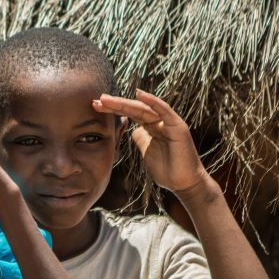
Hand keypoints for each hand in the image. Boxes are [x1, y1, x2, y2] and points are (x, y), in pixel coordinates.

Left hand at [92, 89, 209, 195]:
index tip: (95, 106)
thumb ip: (139, 138)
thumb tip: (131, 129)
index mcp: (151, 126)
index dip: (113, 110)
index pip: (129, 114)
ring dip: (124, 103)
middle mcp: (159, 121)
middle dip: (115, 104)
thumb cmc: (166, 170)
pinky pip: (163, 110)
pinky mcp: (177, 126)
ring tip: (107, 99)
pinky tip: (138, 94)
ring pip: (144, 108)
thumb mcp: (146, 151)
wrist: (182, 184)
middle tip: (96, 100)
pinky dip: (152, 101)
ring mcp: (168, 122)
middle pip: (134, 109)